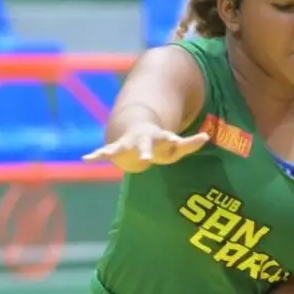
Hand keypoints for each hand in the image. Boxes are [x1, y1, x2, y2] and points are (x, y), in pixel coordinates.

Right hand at [83, 124, 209, 169]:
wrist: (138, 134)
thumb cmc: (163, 145)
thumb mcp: (178, 148)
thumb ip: (192, 143)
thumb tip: (206, 137)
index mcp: (160, 138)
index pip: (168, 139)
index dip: (173, 140)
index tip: (176, 140)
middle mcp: (143, 140)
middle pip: (144, 145)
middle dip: (145, 151)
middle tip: (146, 158)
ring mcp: (128, 143)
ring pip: (119, 147)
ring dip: (113, 151)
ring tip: (106, 155)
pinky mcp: (116, 148)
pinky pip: (104, 152)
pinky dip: (96, 155)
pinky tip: (86, 158)